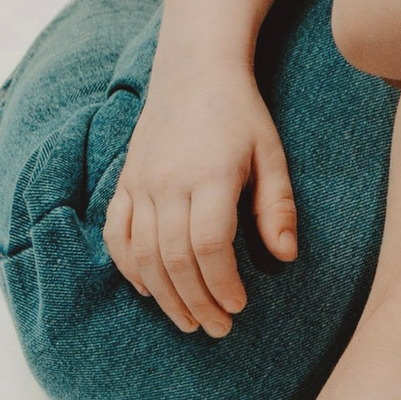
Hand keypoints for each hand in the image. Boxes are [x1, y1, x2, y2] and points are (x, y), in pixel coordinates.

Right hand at [104, 55, 296, 337]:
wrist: (194, 70)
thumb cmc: (241, 114)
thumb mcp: (271, 154)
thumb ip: (277, 205)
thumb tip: (285, 256)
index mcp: (210, 175)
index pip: (209, 245)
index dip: (222, 283)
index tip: (239, 306)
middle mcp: (168, 181)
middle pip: (173, 258)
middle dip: (196, 301)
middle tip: (217, 328)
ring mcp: (140, 182)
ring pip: (141, 253)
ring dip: (163, 295)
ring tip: (188, 321)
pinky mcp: (125, 181)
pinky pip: (115, 233)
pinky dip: (127, 266)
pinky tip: (147, 290)